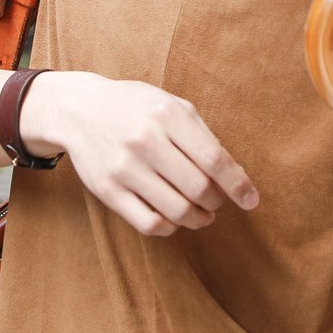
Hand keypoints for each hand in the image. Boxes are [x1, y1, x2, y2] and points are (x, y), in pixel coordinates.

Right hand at [22, 73, 258, 235]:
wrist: (81, 110)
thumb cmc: (137, 107)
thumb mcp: (172, 105)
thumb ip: (201, 134)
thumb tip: (231, 173)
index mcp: (168, 114)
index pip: (214, 158)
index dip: (237, 184)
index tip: (251, 200)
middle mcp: (146, 140)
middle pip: (198, 188)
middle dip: (217, 201)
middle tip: (218, 202)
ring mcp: (124, 167)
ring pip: (176, 210)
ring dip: (198, 218)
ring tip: (202, 214)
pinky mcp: (108, 191)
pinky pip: (149, 223)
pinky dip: (171, 227)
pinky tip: (175, 219)